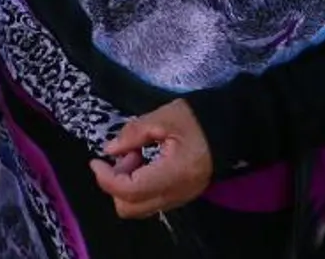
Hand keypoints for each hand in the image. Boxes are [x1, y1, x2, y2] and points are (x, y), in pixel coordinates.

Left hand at [90, 100, 213, 219]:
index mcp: (175, 174)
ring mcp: (179, 199)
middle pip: (130, 208)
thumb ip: (133, 133)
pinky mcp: (179, 197)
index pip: (130, 191)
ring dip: (125, 184)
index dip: (106, 178)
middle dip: (115, 183)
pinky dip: (137, 186)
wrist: (229, 130)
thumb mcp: (163, 117)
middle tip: (123, 156)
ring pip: (138, 207)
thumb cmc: (197, 120)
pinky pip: (149, 201)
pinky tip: (144, 162)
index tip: (95, 161)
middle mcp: (177, 194)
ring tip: (136, 155)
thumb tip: (109, 150)